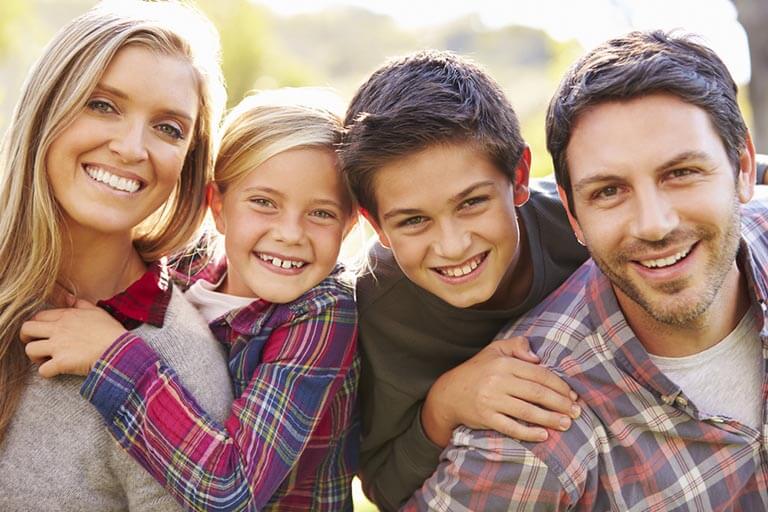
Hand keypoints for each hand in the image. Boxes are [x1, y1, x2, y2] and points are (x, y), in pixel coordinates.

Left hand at [20, 300, 126, 377]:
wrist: (120, 350)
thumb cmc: (111, 331)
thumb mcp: (97, 311)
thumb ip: (79, 303)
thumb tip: (67, 296)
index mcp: (66, 316)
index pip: (38, 316)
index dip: (36, 325)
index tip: (42, 332)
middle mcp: (58, 329)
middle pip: (26, 329)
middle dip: (26, 337)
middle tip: (35, 344)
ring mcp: (58, 346)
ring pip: (29, 350)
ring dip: (35, 356)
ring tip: (45, 359)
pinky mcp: (61, 363)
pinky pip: (42, 370)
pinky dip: (47, 372)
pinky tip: (55, 371)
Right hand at [421, 337, 579, 445]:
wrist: (449, 393)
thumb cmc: (477, 371)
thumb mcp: (494, 350)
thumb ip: (516, 346)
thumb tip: (538, 357)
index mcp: (504, 363)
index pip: (539, 374)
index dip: (559, 385)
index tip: (572, 394)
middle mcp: (498, 380)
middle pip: (537, 393)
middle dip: (560, 403)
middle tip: (576, 411)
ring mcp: (491, 400)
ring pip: (527, 411)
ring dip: (550, 419)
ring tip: (566, 424)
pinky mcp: (486, 418)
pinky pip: (511, 427)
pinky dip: (529, 432)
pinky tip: (543, 435)